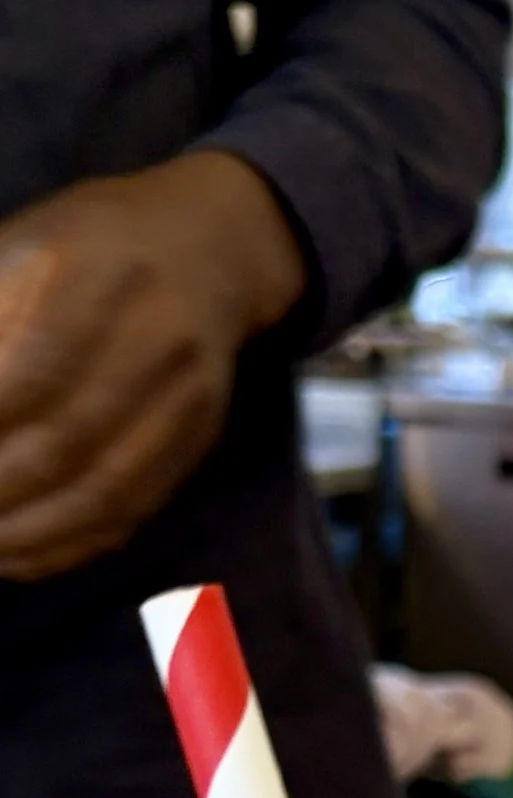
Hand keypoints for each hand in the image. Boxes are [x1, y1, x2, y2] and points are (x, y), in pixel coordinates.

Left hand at [0, 154, 305, 581]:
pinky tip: (20, 554)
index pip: (31, 370)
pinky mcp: (198, 438)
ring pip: (104, 490)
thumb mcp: (17, 246)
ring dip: (29, 534)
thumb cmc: (87, 243)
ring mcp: (185, 396)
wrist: (209, 248)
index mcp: (92, 272)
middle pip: (67, 441)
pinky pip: (133, 508)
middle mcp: (151, 336)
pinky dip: (71, 543)